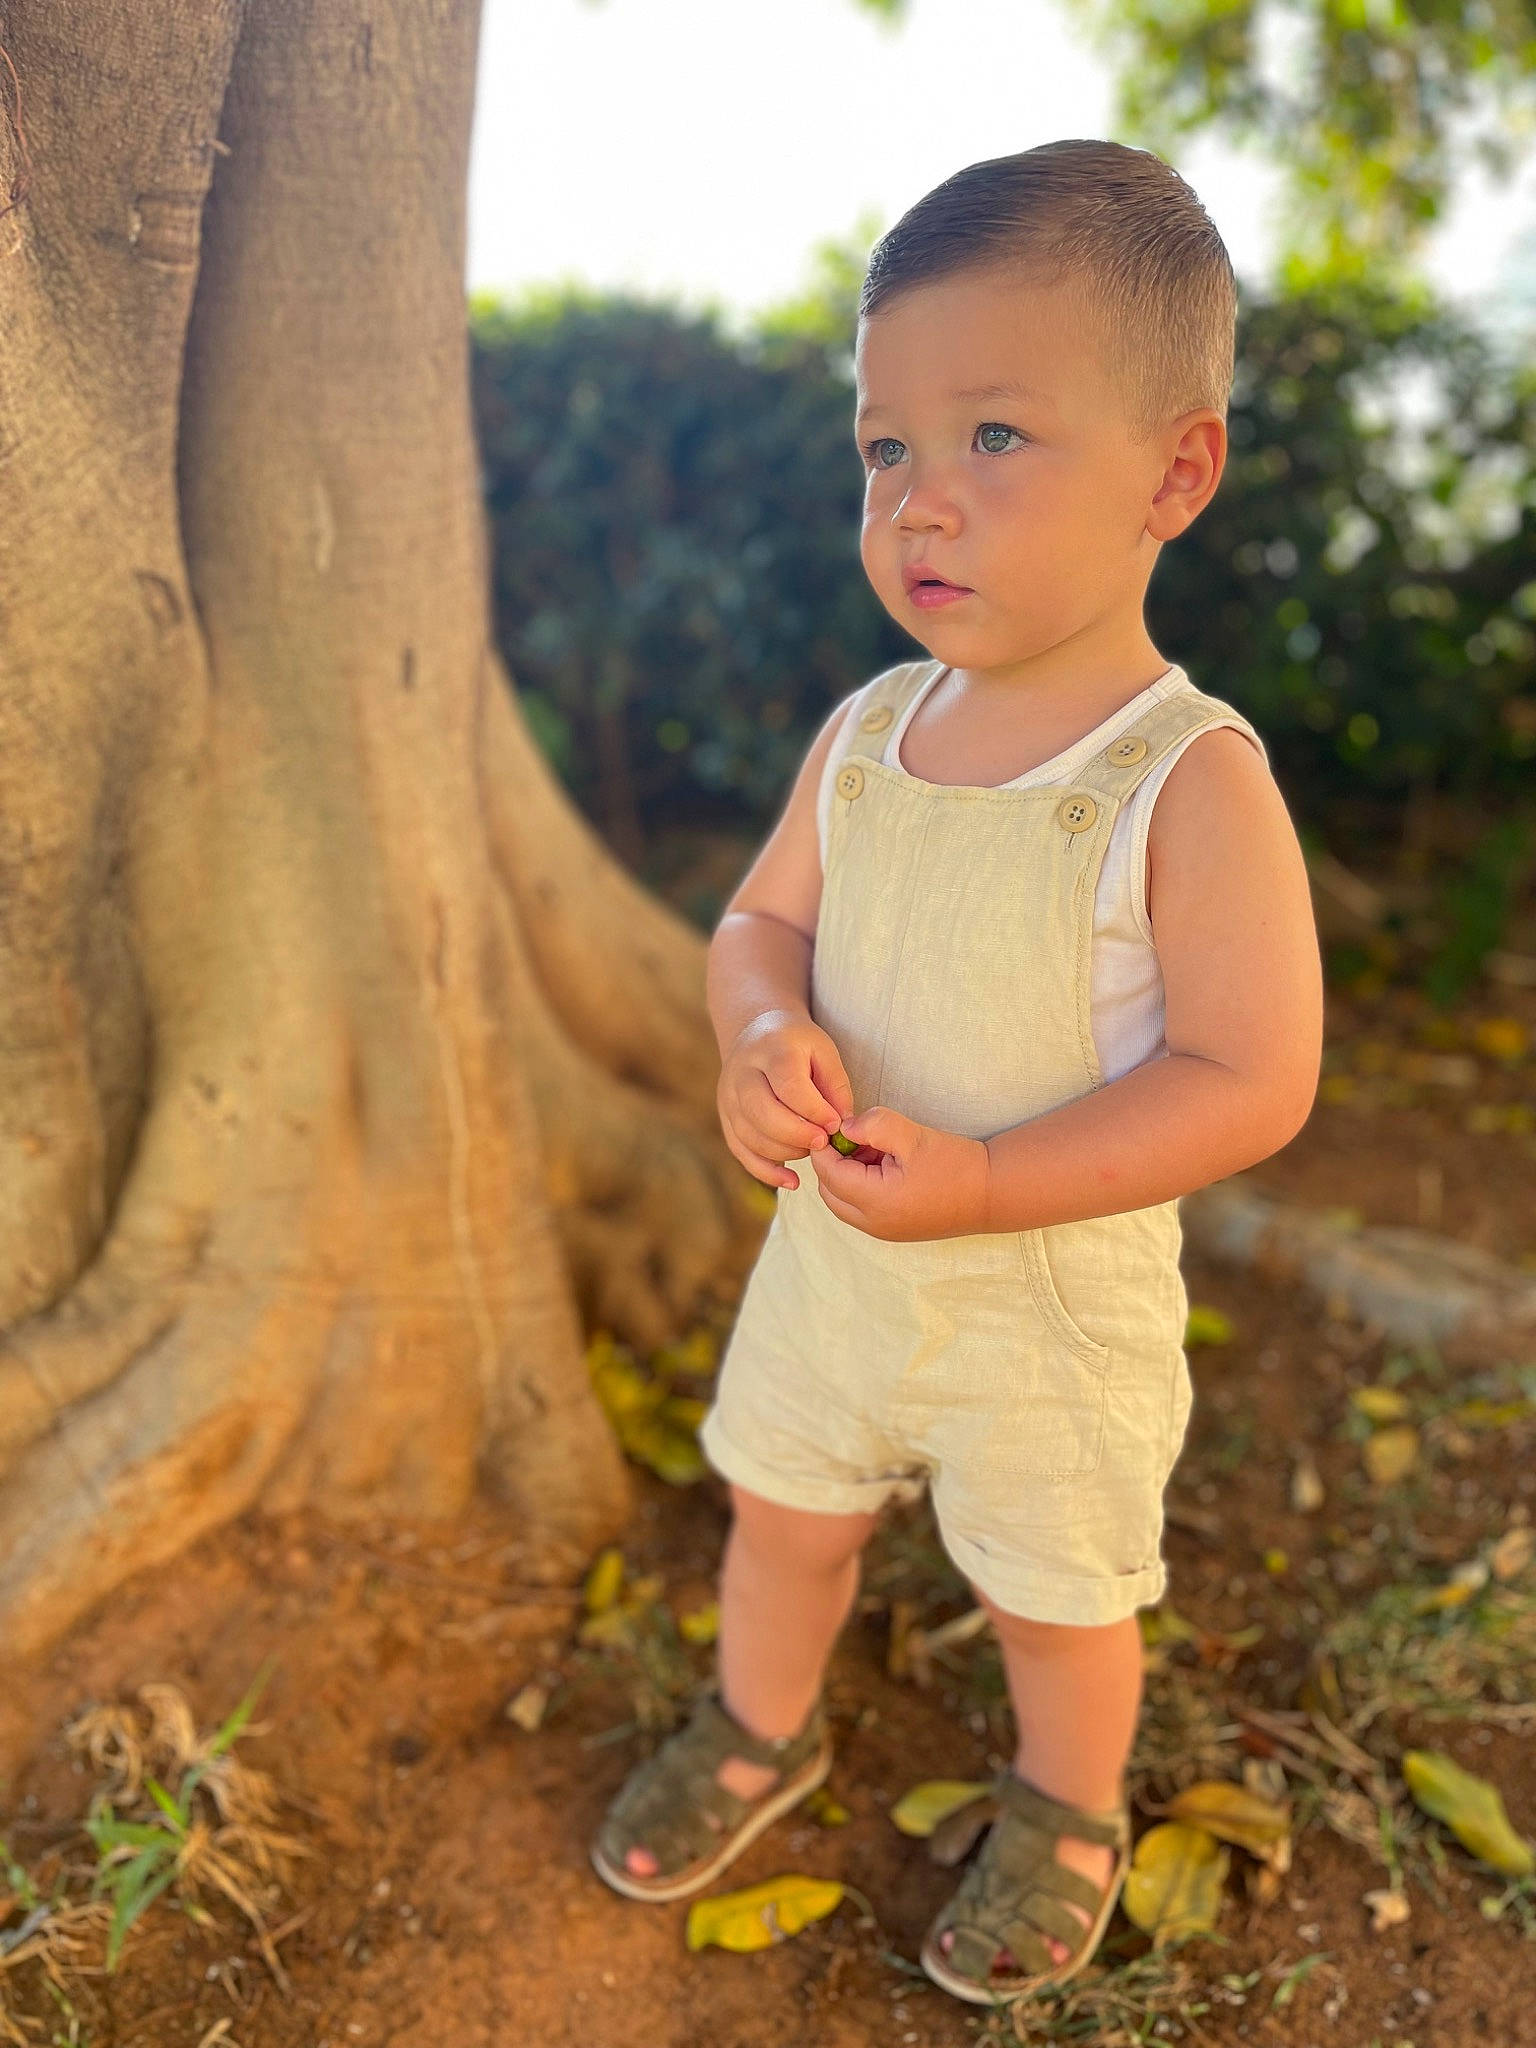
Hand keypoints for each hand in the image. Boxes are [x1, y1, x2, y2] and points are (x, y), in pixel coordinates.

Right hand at [717, 1010, 853, 1190]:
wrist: (758, 1033)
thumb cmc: (798, 1045)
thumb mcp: (824, 1051)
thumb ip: (836, 1086)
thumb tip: (841, 1126)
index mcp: (771, 1050)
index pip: (790, 1087)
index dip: (814, 1111)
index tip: (836, 1125)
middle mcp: (742, 1073)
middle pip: (763, 1114)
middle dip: (797, 1135)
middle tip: (823, 1142)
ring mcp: (728, 1096)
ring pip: (751, 1136)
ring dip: (785, 1152)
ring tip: (810, 1148)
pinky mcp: (725, 1117)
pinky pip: (741, 1151)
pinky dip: (766, 1171)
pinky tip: (791, 1180)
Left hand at [808, 1105, 991, 1240]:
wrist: (991, 1193)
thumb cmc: (955, 1164)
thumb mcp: (912, 1136)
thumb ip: (873, 1126)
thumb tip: (843, 1128)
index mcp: (876, 1201)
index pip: (828, 1173)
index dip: (825, 1146)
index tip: (836, 1124)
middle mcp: (874, 1223)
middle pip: (829, 1191)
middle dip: (834, 1162)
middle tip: (858, 1138)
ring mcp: (883, 1231)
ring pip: (842, 1202)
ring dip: (847, 1175)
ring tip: (876, 1150)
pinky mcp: (892, 1230)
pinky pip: (860, 1210)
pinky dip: (861, 1187)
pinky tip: (886, 1166)